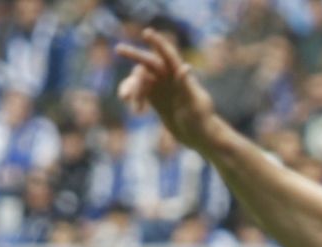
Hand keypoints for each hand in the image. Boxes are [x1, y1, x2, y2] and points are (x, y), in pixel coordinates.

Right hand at [116, 28, 219, 152]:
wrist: (200, 138)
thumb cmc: (202, 121)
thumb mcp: (196, 104)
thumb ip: (187, 85)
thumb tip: (186, 67)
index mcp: (181, 75)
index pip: (168, 55)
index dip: (158, 43)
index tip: (147, 32)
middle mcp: (170, 78)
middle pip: (148, 62)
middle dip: (134, 55)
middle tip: (118, 50)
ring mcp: (161, 88)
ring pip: (140, 79)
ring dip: (132, 88)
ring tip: (129, 101)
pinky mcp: (155, 99)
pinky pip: (139, 92)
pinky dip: (133, 96)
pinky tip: (134, 109)